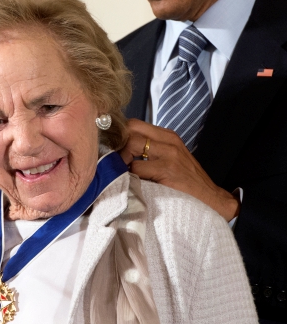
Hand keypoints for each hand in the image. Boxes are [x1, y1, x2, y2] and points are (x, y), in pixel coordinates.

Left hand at [120, 119, 239, 221]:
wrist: (212, 200)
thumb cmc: (186, 181)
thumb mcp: (170, 158)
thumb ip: (149, 150)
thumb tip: (119, 150)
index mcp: (167, 136)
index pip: (134, 123)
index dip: (119, 135)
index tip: (112, 150)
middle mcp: (168, 140)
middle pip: (130, 129)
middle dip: (117, 144)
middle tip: (114, 162)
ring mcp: (169, 154)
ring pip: (131, 144)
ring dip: (121, 159)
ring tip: (121, 173)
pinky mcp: (167, 170)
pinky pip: (136, 167)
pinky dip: (128, 175)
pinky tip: (131, 183)